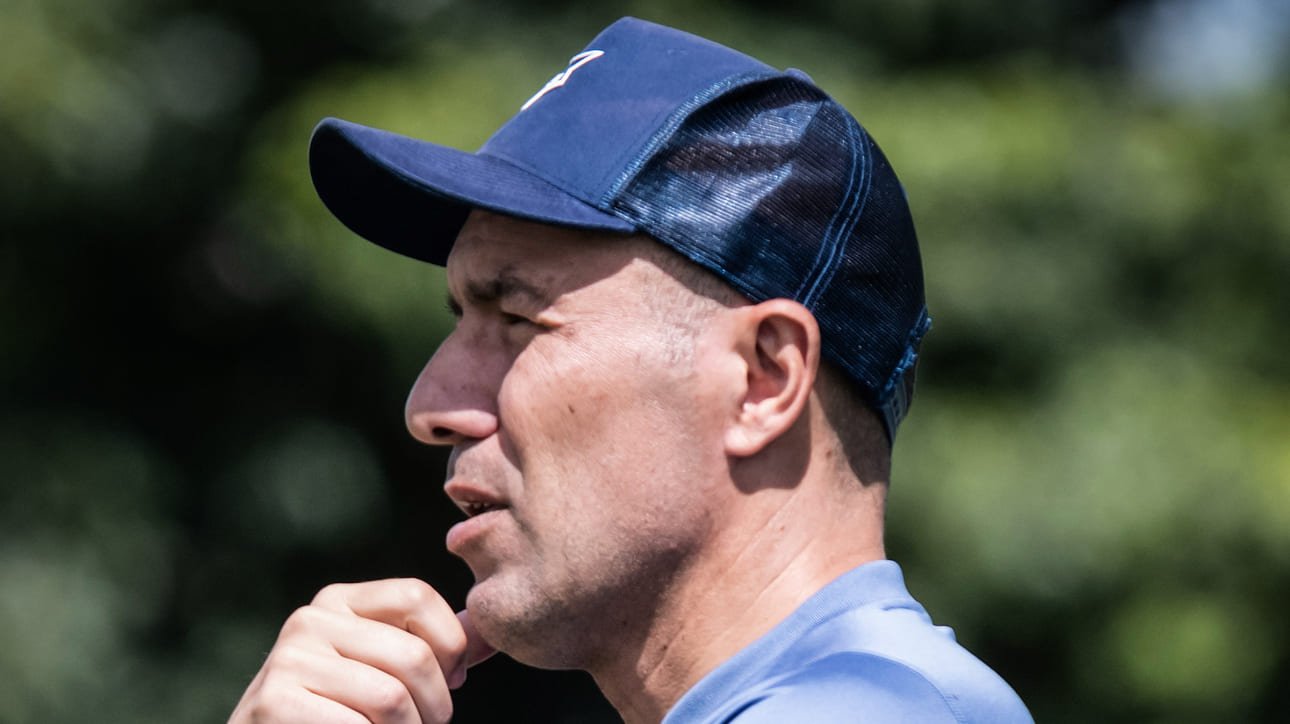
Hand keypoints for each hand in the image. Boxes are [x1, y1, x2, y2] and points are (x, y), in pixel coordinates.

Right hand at [229, 579, 495, 722]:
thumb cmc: (338, 714)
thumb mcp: (383, 669)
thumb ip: (433, 648)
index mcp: (339, 601)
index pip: (416, 595)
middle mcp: (310, 620)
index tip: (453, 681)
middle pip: (413, 655)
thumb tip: (491, 635)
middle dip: (436, 705)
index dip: (450, 643)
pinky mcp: (275, 700)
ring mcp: (288, 659)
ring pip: (392, 698)